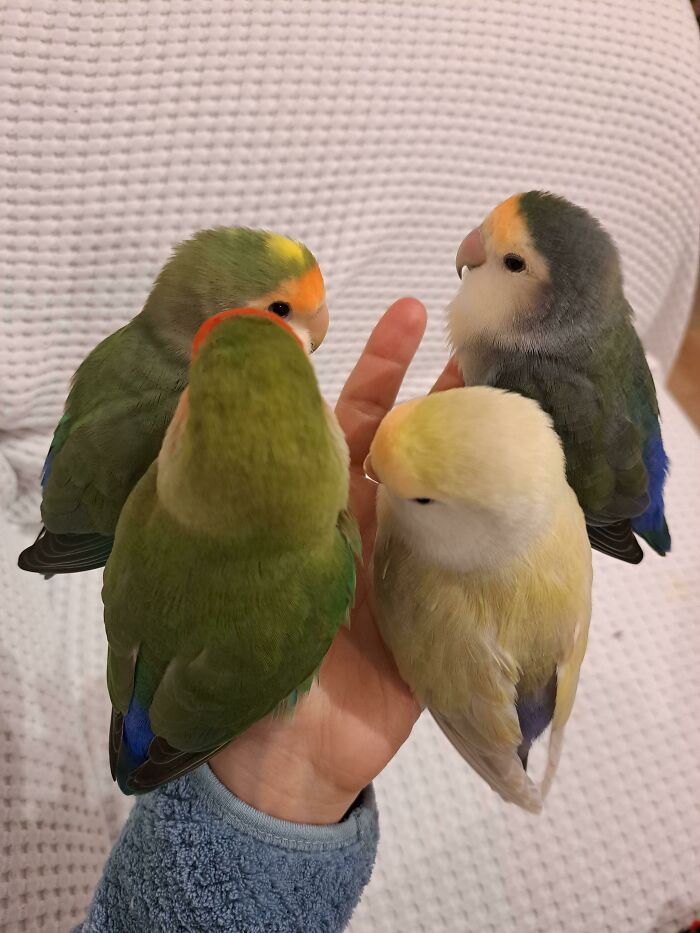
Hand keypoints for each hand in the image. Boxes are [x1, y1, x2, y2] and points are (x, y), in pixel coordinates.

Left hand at [211, 299, 462, 823]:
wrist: (284, 753)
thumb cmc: (243, 653)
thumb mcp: (222, 560)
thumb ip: (217, 483)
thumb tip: (206, 394)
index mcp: (314, 503)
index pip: (349, 418)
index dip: (375, 366)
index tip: (402, 316)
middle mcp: (367, 520)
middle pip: (413, 442)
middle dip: (440, 389)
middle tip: (469, 337)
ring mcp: (412, 561)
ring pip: (451, 488)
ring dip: (479, 444)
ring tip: (513, 396)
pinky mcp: (444, 608)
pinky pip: (480, 555)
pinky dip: (504, 521)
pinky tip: (531, 485)